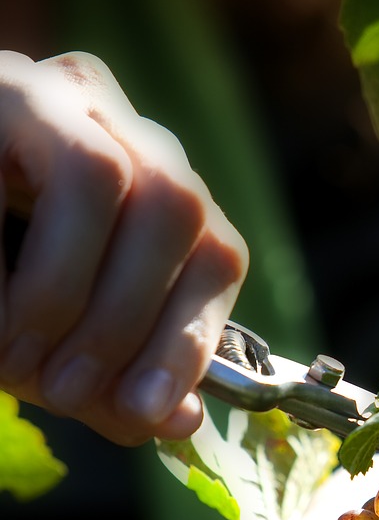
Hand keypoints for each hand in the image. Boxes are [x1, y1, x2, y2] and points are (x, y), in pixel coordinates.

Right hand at [0, 50, 247, 443]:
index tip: (145, 410)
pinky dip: (0, 271)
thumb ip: (117, 382)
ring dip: (58, 291)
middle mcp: (122, 128)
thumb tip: (180, 422)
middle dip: (123, 322)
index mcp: (161, 190)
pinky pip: (3, 178)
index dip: (188, 341)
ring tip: (12, 356)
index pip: (216, 255)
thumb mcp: (61, 341)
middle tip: (61, 390)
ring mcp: (53, 97)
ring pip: (102, 177)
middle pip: (177, 209)